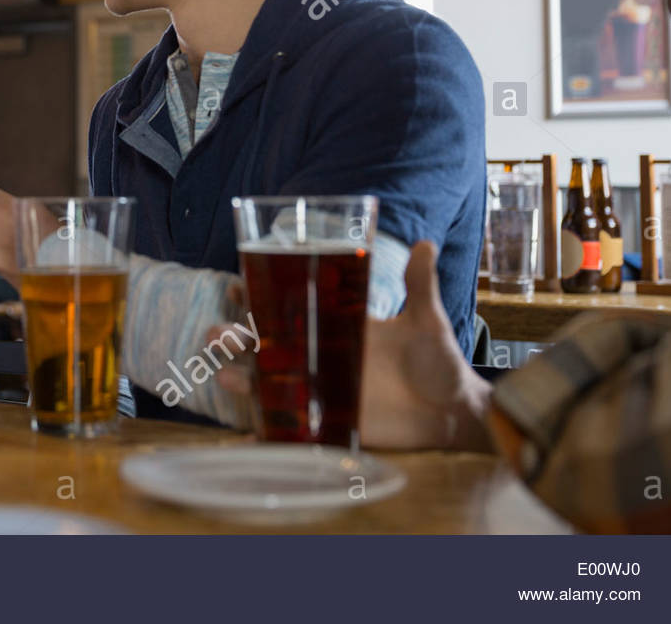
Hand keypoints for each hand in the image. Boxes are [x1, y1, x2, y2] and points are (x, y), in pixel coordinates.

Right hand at [210, 241, 491, 450]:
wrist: (453, 414)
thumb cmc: (439, 364)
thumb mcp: (426, 321)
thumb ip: (419, 285)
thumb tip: (426, 243)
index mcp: (338, 325)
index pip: (290, 305)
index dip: (259, 295)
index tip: (235, 286)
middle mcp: (322, 355)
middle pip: (269, 344)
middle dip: (238, 337)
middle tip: (217, 333)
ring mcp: (323, 389)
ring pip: (270, 381)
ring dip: (242, 377)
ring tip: (223, 371)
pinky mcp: (330, 420)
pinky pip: (291, 424)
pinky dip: (266, 427)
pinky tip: (247, 426)